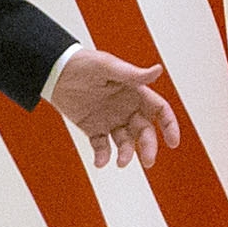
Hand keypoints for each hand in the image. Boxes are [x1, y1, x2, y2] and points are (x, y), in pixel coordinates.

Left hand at [46, 48, 181, 168]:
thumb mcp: (108, 67)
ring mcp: (111, 120)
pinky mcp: (94, 129)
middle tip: (147, 161)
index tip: (173, 143)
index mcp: (135, 93)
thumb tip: (158, 70)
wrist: (54, 71)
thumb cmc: (83, 63)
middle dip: (149, 147)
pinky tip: (100, 162)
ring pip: (126, 142)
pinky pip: (102, 147)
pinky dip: (103, 156)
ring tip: (120, 163)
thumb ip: (132, 75)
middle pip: (145, 132)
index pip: (159, 111)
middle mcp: (127, 109)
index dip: (169, 126)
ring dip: (126, 154)